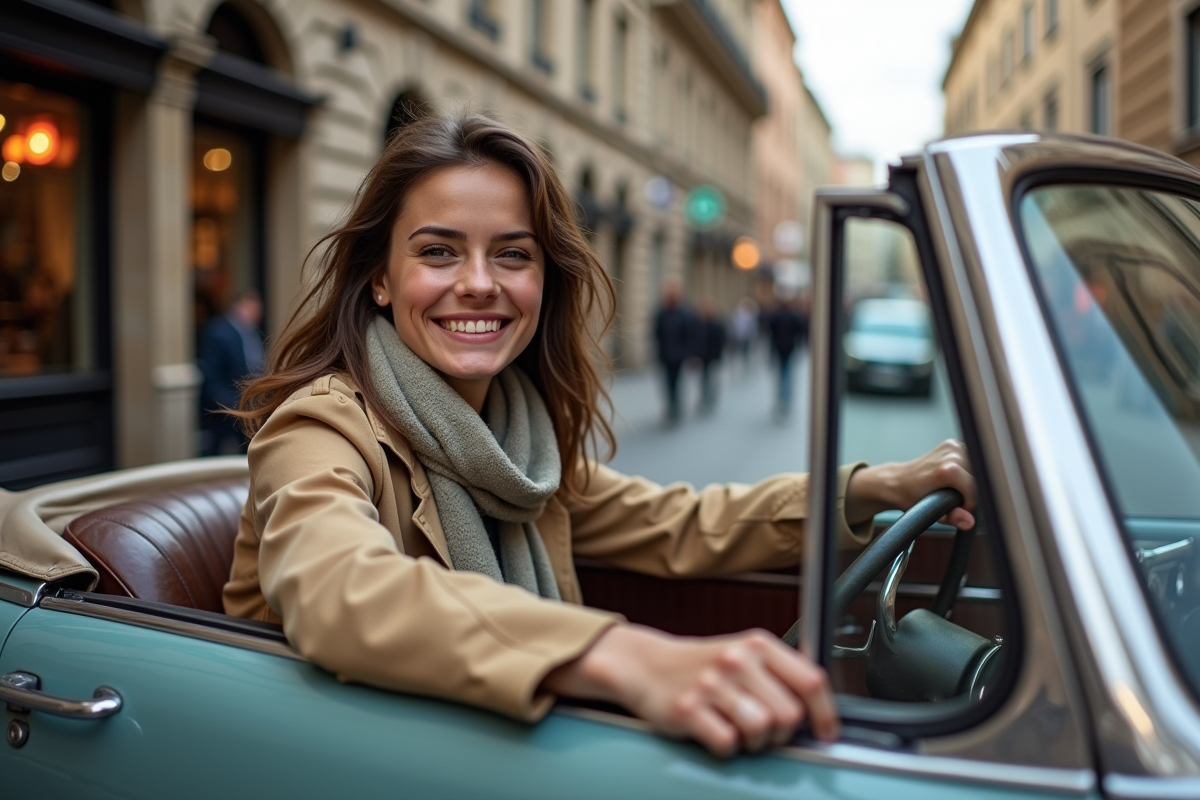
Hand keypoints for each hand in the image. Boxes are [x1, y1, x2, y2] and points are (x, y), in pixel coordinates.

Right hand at [543, 624, 838, 757]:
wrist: (646, 665)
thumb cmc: (702, 665)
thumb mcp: (745, 655)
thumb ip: (781, 674)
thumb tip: (820, 710)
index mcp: (758, 644)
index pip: (811, 680)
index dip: (825, 713)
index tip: (826, 732)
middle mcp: (737, 659)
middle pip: (789, 715)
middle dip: (781, 733)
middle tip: (765, 731)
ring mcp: (712, 684)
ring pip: (761, 731)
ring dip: (754, 743)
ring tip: (739, 732)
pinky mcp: (688, 709)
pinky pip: (727, 744)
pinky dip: (726, 749)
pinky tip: (716, 734)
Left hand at [845, 439, 975, 528]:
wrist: (896, 481)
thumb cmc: (910, 497)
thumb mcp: (931, 512)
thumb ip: (953, 517)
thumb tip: (969, 521)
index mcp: (948, 469)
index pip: (975, 489)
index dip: (969, 503)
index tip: (959, 508)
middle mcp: (952, 454)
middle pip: (977, 478)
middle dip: (970, 492)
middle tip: (953, 498)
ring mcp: (953, 446)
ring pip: (976, 469)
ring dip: (970, 481)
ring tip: (952, 488)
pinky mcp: (953, 443)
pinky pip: (971, 461)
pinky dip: (967, 471)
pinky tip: (954, 477)